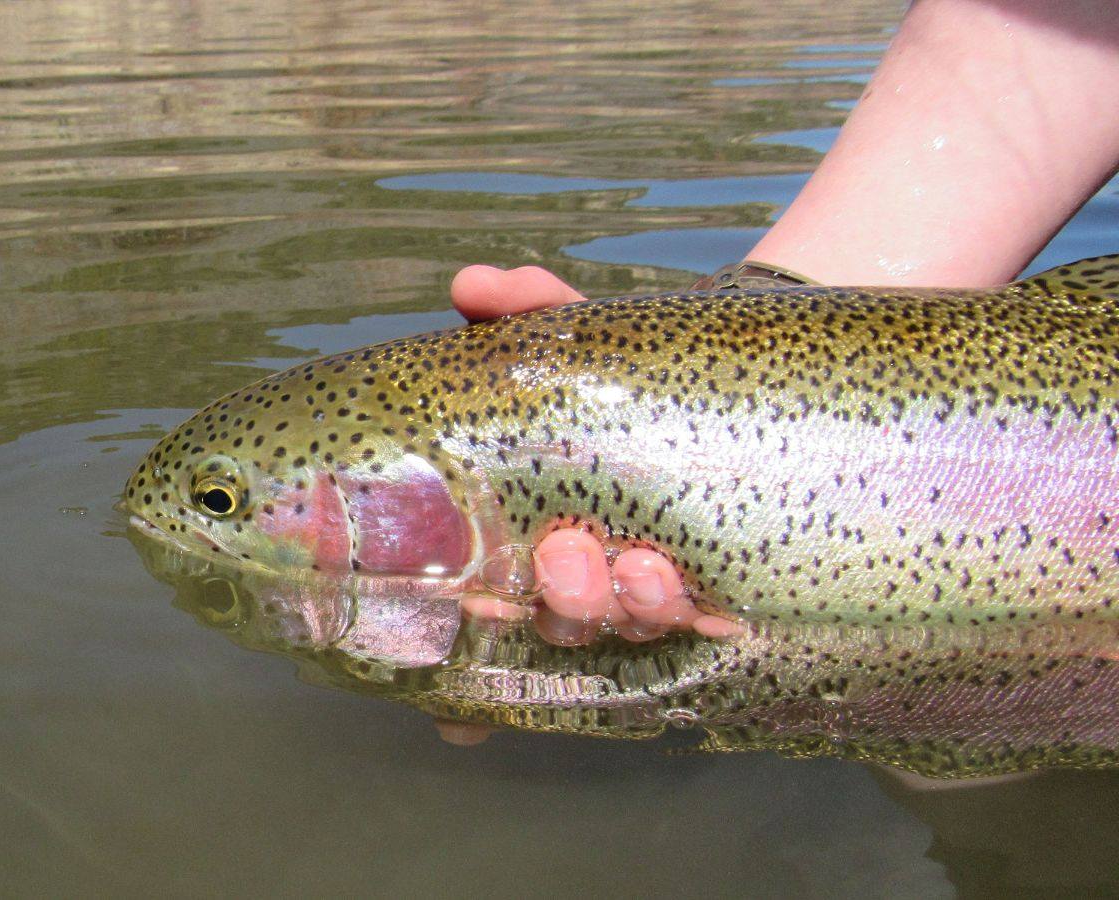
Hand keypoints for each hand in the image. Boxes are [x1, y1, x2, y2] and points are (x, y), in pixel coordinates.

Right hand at [451, 265, 743, 644]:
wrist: (720, 371)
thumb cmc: (627, 369)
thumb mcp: (578, 340)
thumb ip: (525, 310)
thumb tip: (470, 283)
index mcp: (543, 524)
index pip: (504, 587)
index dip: (489, 604)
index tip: (483, 595)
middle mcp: (596, 567)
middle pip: (570, 615)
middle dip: (569, 593)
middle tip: (568, 550)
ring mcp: (658, 579)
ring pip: (639, 620)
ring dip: (638, 603)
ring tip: (646, 564)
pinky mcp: (720, 577)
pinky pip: (713, 616)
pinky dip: (710, 614)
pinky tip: (716, 603)